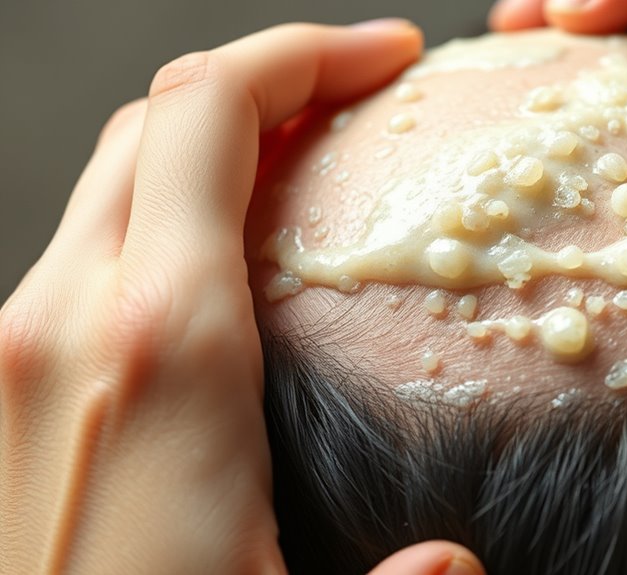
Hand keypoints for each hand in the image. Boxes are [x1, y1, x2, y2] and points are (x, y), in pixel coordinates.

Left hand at [0, 20, 482, 574]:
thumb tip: (449, 565)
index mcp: (158, 351)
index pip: (212, 117)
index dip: (304, 55)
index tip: (385, 58)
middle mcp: (59, 326)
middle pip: (156, 126)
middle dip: (267, 84)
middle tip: (359, 97)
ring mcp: (6, 355)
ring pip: (114, 187)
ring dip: (209, 153)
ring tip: (304, 173)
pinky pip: (84, 258)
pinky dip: (161, 222)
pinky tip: (219, 270)